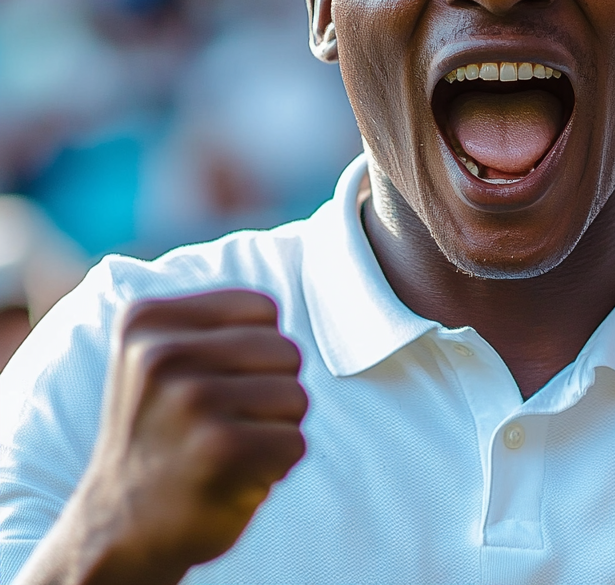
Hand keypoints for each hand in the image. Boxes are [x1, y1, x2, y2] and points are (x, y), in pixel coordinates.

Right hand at [19, 290, 307, 584]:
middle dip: (272, 390)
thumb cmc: (163, 432)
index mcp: (146, 319)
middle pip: (286, 350)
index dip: (258, 349)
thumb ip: (216, 321)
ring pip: (296, 396)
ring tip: (227, 448)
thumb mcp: (160, 355)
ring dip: (275, 429)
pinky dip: (277, 466)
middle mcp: (161, 354)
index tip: (217, 382)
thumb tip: (303, 277)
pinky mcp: (220, 450)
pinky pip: (295, 442)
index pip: (263, 309)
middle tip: (225, 423)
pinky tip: (233, 476)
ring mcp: (190, 401)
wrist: (118, 531)